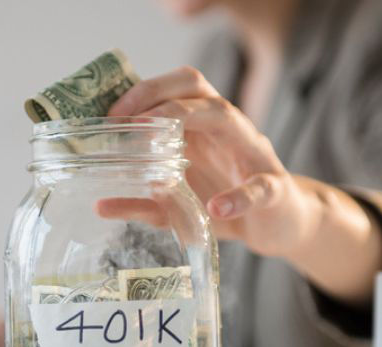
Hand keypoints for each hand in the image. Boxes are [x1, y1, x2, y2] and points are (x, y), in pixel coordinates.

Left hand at [105, 66, 381, 303]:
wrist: (280, 225)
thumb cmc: (226, 202)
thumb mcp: (180, 205)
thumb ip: (144, 203)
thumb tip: (100, 206)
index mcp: (201, 126)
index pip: (171, 88)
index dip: (138, 94)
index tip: (107, 116)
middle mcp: (226, 129)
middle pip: (194, 86)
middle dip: (155, 95)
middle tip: (124, 121)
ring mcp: (251, 153)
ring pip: (225, 115)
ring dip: (187, 118)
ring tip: (155, 143)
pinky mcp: (273, 189)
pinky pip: (259, 186)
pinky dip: (238, 196)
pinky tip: (217, 207)